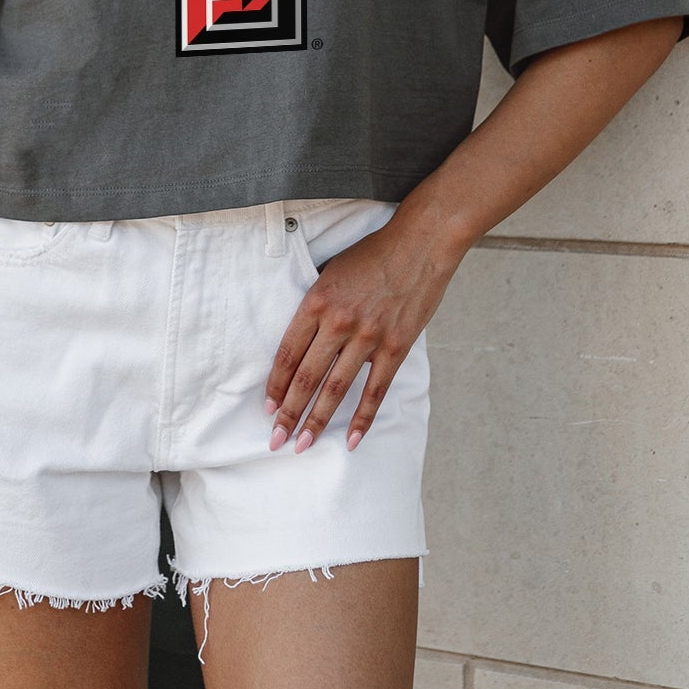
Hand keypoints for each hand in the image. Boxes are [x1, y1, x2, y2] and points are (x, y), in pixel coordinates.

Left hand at [264, 209, 464, 454]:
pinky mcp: (396, 347)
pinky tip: (350, 440)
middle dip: (288, 414)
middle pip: (306, 378)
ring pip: (335, 389)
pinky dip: (362, 418)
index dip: (275, 385)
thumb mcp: (331, 272)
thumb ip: (316, 307)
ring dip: (316, 421)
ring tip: (302, 445)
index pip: (287, 354)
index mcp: (316, 301)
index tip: (268, 408)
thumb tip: (301, 343)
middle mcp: (338, 322)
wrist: (420, 244)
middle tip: (276, 440)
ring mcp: (368, 337)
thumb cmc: (373, 254)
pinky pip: (375, 390)